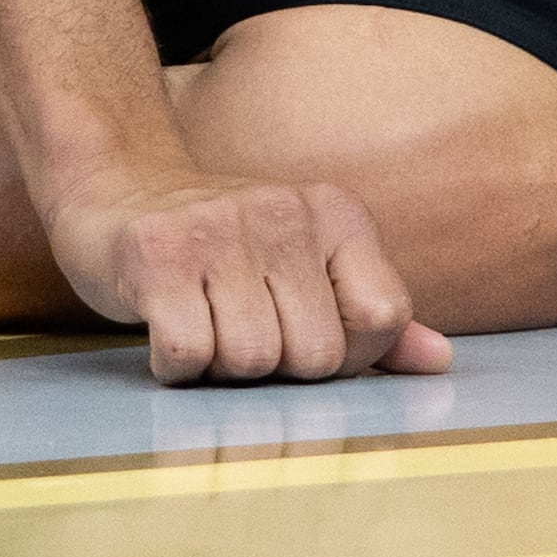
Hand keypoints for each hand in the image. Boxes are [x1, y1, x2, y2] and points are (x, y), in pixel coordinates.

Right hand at [50, 167, 451, 384]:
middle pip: (317, 356)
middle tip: (239, 328)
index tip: (303, 335)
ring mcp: (221, 230)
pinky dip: (175, 365)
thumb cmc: (223, 247)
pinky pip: (186, 355)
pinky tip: (165, 325)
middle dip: (277, 368)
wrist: (117, 187)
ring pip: (251, 361)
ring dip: (220, 367)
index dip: (347, 354)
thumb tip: (438, 361)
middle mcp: (286, 214)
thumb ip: (369, 314)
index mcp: (337, 215)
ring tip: (202, 322)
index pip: (384, 318)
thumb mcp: (305, 264)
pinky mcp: (158, 254)